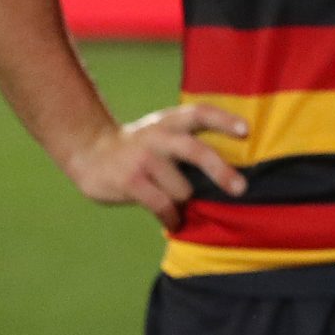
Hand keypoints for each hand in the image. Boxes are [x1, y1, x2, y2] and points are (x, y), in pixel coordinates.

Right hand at [65, 104, 247, 230]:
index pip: (200, 114)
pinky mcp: (131, 182)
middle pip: (196, 151)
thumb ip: (186, 140)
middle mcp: (158, 136)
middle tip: (240, 189)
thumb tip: (227, 172)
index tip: (246, 131)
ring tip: (178, 204)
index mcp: (169, 121)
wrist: (89, 151)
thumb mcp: (160, 131)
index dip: (224, 120)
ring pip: (182, 190)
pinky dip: (171, 217)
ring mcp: (143, 159)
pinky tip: (174, 221)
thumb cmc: (138, 147)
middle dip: (220, 171)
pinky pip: (162, 206)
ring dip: (184, 202)